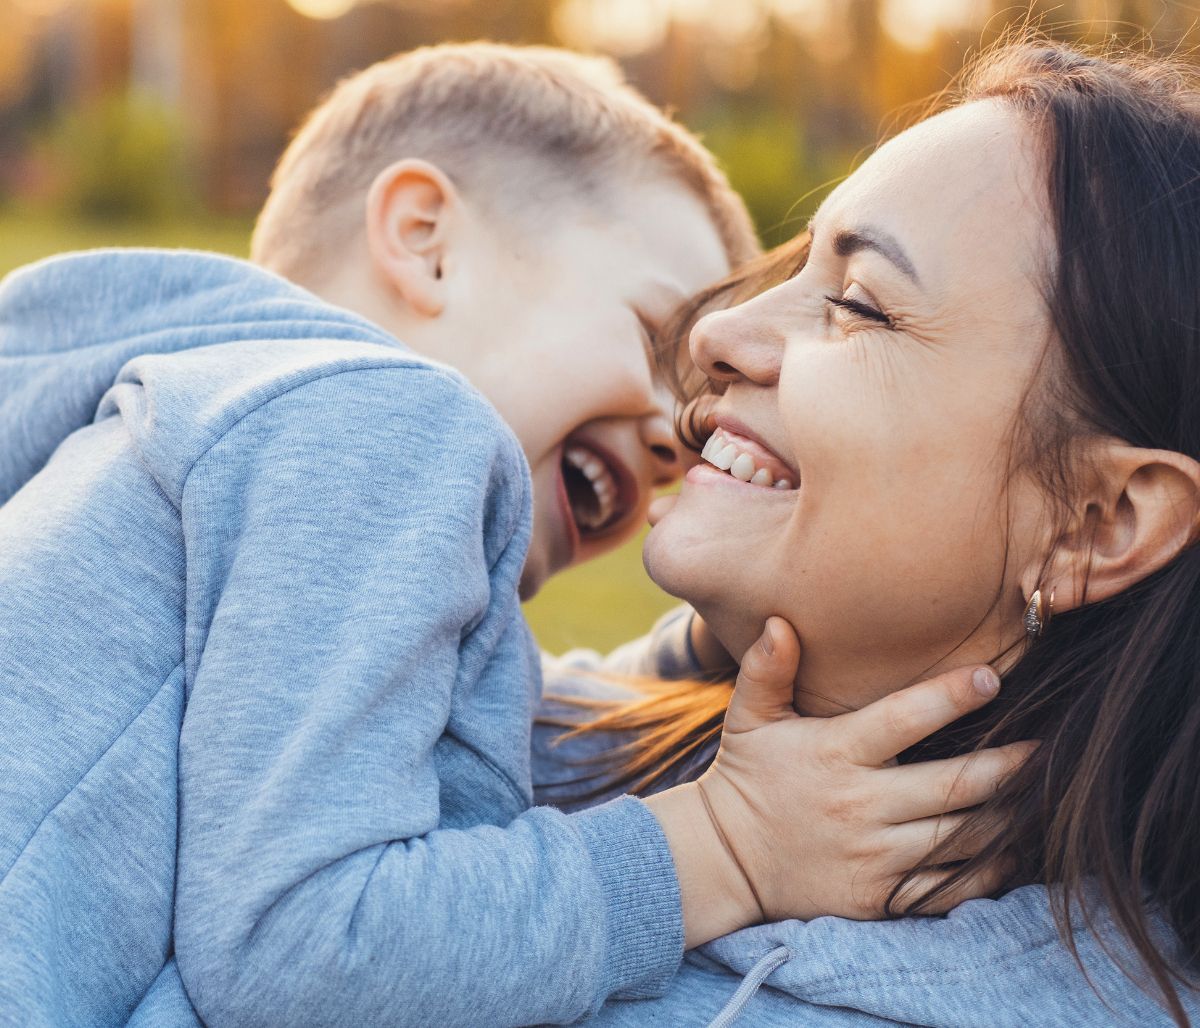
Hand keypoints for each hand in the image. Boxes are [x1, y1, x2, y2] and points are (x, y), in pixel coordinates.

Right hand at [646, 617, 1033, 947]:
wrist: (726, 860)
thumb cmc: (748, 776)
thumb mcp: (748, 718)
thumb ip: (766, 670)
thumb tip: (780, 621)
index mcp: (835, 753)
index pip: (904, 719)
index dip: (952, 697)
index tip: (992, 678)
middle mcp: (860, 805)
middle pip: (955, 785)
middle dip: (1008, 765)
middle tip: (1045, 747)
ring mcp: (873, 857)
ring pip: (962, 837)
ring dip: (1009, 817)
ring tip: (1041, 795)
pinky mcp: (880, 898)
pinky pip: (949, 887)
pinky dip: (989, 870)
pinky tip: (1012, 849)